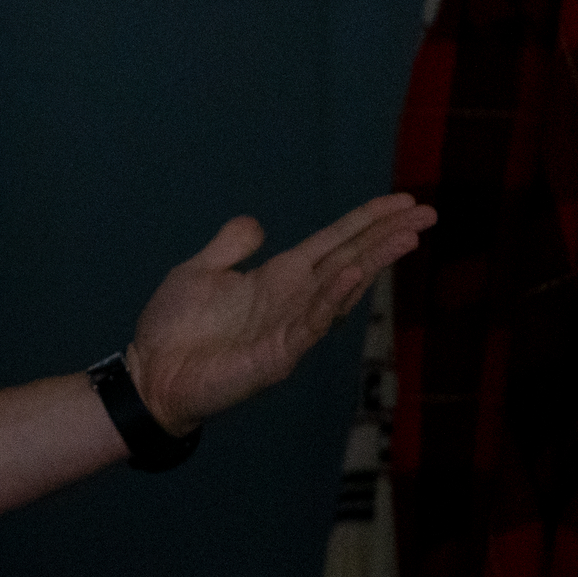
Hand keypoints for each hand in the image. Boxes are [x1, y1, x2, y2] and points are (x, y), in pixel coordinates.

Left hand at [124, 193, 434, 434]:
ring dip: (372, 263)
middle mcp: (294, 301)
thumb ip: (230, 247)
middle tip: (426, 214)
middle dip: (387, 237)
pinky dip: (333, 298)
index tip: (403, 203)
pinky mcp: (278, 355)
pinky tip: (352, 274)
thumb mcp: (199, 272)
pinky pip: (312, 323)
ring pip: (342, 290)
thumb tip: (258, 224)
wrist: (151, 374)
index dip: (366, 222)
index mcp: (277, 278)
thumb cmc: (175, 328)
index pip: (333, 243)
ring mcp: (291, 329)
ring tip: (403, 237)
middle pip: (350, 261)